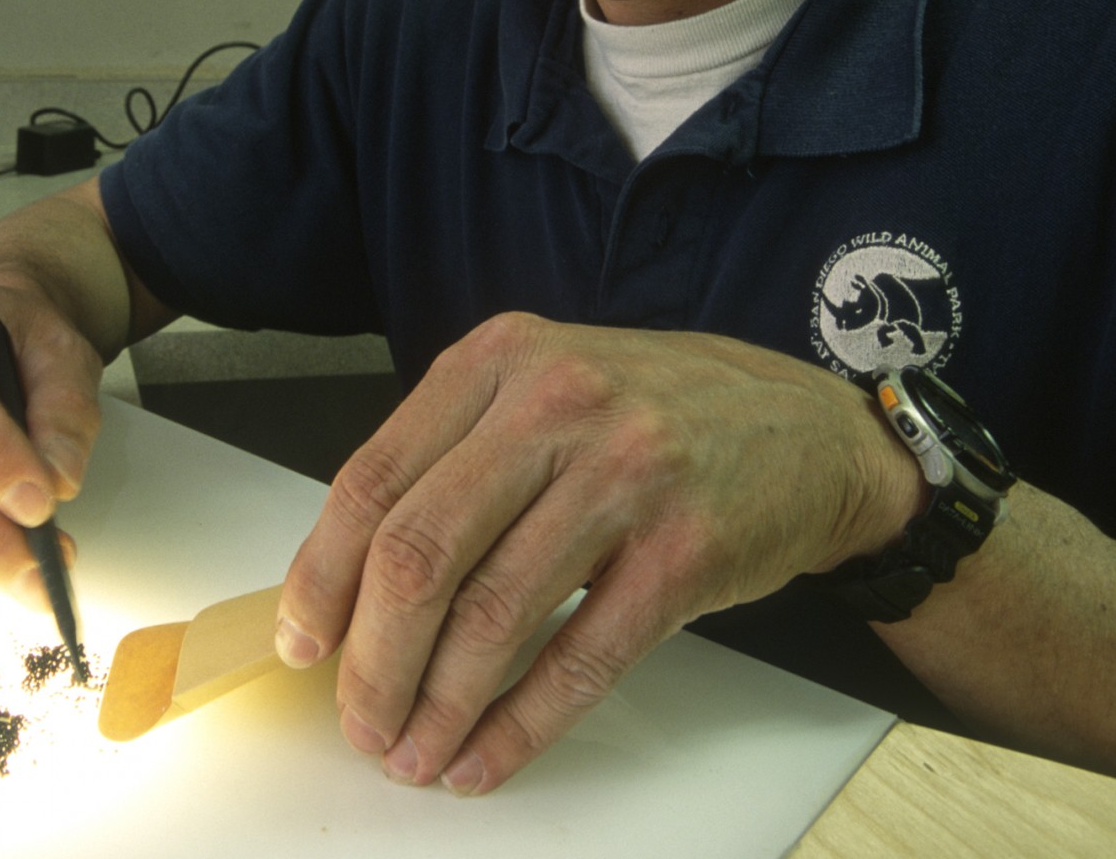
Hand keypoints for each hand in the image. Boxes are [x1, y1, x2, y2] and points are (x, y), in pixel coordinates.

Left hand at [275, 313, 923, 794]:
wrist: (811, 431)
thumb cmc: (659, 415)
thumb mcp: (542, 388)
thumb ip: (452, 458)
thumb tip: (348, 582)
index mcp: (496, 360)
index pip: (372, 479)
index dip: (322, 576)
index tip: (304, 641)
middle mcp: (554, 405)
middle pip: (419, 553)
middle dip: (373, 659)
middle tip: (359, 719)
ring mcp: (625, 475)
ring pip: (492, 616)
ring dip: (438, 706)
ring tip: (413, 752)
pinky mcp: (684, 552)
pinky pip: (578, 660)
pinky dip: (519, 725)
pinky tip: (484, 755)